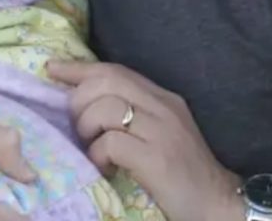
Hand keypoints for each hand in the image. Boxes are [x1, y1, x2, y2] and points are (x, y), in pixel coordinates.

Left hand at [48, 60, 240, 220]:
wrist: (218, 203)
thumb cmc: (181, 169)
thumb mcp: (157, 130)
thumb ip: (130, 109)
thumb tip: (83, 98)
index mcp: (162, 97)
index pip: (114, 70)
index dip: (79, 68)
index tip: (53, 69)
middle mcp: (164, 107)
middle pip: (106, 82)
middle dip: (79, 100)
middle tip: (78, 126)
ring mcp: (162, 131)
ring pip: (105, 108)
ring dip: (87, 128)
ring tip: (92, 147)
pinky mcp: (157, 158)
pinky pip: (111, 143)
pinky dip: (98, 154)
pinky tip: (106, 167)